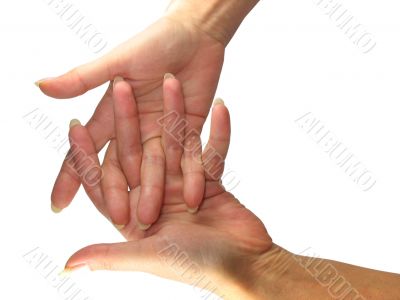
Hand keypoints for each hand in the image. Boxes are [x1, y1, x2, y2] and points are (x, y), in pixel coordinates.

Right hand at [40, 14, 224, 226]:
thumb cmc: (154, 41)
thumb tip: (41, 87)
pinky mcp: (187, 131)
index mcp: (113, 114)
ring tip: (151, 217)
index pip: (87, 150)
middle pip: (123, 166)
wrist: (196, 34)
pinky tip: (193, 196)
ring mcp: (162, 132)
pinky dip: (192, 174)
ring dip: (154, 191)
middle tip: (117, 220)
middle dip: (117, 192)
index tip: (58, 204)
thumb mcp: (119, 60)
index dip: (72, 176)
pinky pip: (189, 157)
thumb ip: (84, 78)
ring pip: (155, 167)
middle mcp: (135, 128)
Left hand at [64, 77, 272, 298]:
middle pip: (137, 152)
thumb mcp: (152, 257)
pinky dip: (218, 130)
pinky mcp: (209, 178)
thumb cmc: (199, 266)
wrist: (247, 265)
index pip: (104, 181)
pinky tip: (220, 106)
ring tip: (172, 81)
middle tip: (121, 86)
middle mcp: (154, 195)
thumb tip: (67, 263)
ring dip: (175, 113)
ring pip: (174, 143)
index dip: (88, 154)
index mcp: (135, 215)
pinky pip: (212, 150)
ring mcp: (182, 183)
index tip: (74, 123)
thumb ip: (111, 256)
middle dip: (128, 119)